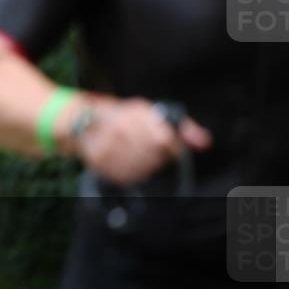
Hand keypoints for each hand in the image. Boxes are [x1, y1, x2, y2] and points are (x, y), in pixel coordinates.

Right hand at [75, 97, 211, 186]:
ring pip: (143, 168)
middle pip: (154, 155)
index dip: (170, 144)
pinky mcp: (101, 165)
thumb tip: (204, 143)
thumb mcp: (150, 112)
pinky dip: (133, 171)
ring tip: (138, 153)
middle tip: (150, 148)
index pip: (164, 139)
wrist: (84, 122)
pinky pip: (128, 176)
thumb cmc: (123, 117)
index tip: (166, 143)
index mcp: (134, 114)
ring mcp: (108, 149)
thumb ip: (181, 127)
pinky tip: (129, 161)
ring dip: (146, 164)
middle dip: (157, 154)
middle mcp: (119, 131)